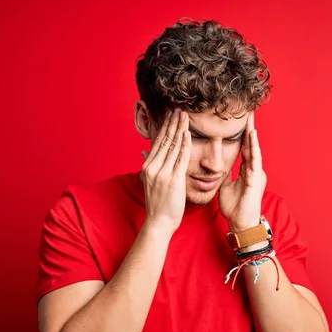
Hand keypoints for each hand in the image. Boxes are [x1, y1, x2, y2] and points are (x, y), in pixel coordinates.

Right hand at [140, 108, 191, 233]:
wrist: (159, 222)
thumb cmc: (158, 204)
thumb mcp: (148, 181)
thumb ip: (148, 164)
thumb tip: (144, 150)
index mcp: (147, 167)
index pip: (158, 142)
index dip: (165, 127)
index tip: (170, 115)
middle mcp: (153, 167)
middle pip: (165, 141)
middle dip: (172, 124)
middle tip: (179, 110)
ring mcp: (163, 173)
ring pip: (173, 146)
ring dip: (179, 129)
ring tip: (184, 116)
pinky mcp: (174, 179)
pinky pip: (180, 158)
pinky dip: (184, 145)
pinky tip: (188, 134)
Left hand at [219, 112, 266, 231]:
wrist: (240, 223)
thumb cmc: (234, 207)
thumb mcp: (225, 186)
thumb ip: (224, 174)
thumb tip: (216, 165)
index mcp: (247, 171)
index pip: (244, 149)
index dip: (242, 135)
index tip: (240, 120)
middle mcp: (253, 170)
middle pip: (251, 146)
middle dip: (249, 130)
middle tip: (248, 112)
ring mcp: (256, 174)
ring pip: (254, 150)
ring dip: (252, 135)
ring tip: (250, 120)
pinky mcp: (256, 180)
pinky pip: (254, 160)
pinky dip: (253, 148)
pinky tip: (252, 137)